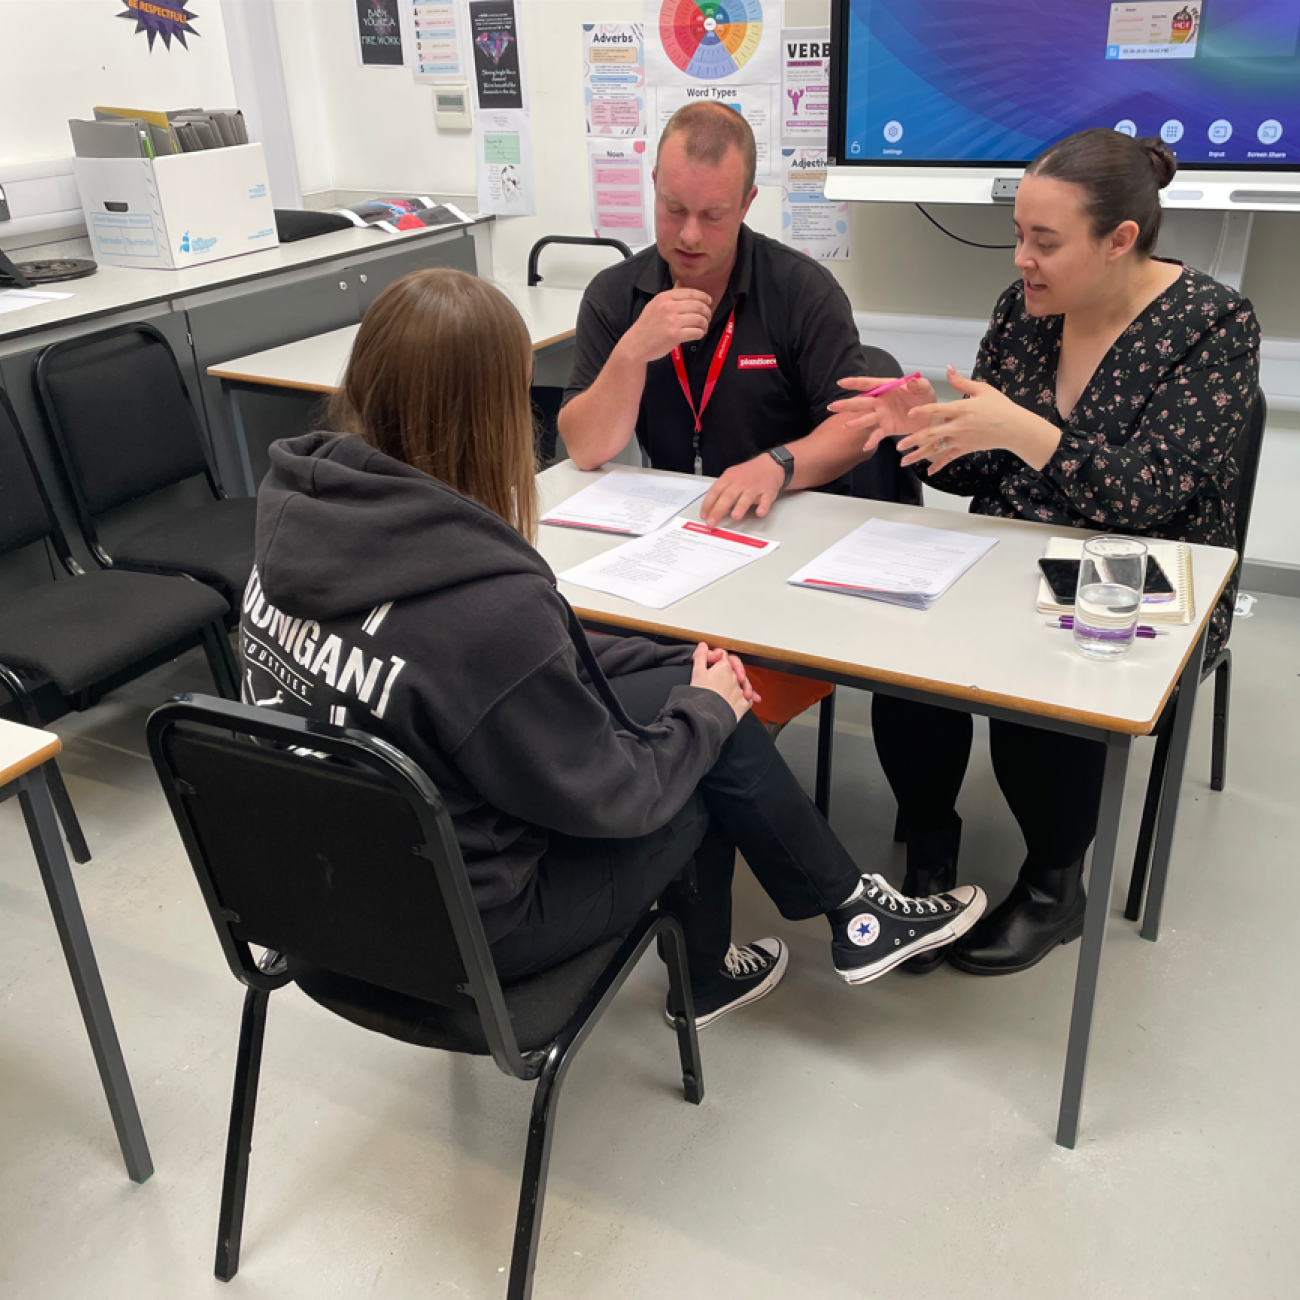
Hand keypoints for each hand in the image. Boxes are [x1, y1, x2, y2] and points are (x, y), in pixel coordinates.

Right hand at [618, 286, 712, 365]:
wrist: (636, 344)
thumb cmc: (646, 326)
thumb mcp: (655, 305)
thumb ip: (670, 296)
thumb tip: (681, 284)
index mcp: (665, 297)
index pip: (691, 292)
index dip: (704, 297)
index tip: (709, 302)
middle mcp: (669, 306)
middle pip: (698, 305)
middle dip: (707, 312)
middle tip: (707, 318)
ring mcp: (672, 321)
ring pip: (699, 319)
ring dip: (705, 324)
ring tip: (703, 328)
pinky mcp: (675, 335)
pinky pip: (696, 332)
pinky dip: (700, 333)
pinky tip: (698, 334)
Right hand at [691, 642, 752, 722]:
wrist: (708, 715)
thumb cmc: (701, 694)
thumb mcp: (697, 672)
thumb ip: (700, 657)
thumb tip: (703, 645)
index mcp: (724, 667)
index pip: (723, 656)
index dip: (716, 656)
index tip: (710, 661)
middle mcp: (735, 677)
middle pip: (736, 669)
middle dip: (732, 670)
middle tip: (726, 673)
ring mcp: (740, 691)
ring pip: (744, 684)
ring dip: (742, 684)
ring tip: (738, 688)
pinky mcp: (743, 705)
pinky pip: (748, 700)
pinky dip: (748, 698)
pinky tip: (748, 699)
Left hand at [700, 453, 784, 526]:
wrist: (770, 464)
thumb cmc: (747, 474)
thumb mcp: (731, 476)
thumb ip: (722, 490)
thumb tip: (710, 508)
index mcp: (728, 478)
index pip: (715, 491)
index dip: (708, 504)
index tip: (704, 516)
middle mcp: (740, 483)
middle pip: (727, 496)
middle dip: (718, 510)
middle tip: (712, 523)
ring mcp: (754, 487)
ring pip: (746, 497)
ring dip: (740, 507)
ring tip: (735, 517)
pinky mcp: (767, 492)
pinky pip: (765, 500)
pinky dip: (763, 506)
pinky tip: (760, 513)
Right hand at [829, 374, 934, 449]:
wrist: (931, 416)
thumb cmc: (925, 398)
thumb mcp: (925, 388)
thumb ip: (919, 384)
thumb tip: (912, 382)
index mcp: (888, 388)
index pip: (870, 384)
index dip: (856, 383)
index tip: (841, 382)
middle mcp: (882, 401)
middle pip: (862, 402)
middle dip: (847, 404)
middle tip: (833, 406)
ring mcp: (883, 415)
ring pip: (866, 418)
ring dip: (856, 423)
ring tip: (846, 426)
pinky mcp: (887, 428)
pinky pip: (877, 434)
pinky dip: (872, 440)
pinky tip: (866, 446)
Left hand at [898, 367, 1060, 473]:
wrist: (1014, 428)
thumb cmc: (1000, 407)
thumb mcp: (982, 390)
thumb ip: (961, 382)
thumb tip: (948, 368)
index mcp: (961, 408)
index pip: (938, 409)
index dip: (923, 411)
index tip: (910, 414)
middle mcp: (958, 425)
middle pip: (932, 433)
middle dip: (913, 440)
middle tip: (898, 446)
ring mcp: (961, 439)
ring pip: (936, 448)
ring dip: (919, 455)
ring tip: (904, 462)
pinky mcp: (965, 448)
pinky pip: (949, 458)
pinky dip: (938, 465)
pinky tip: (928, 471)